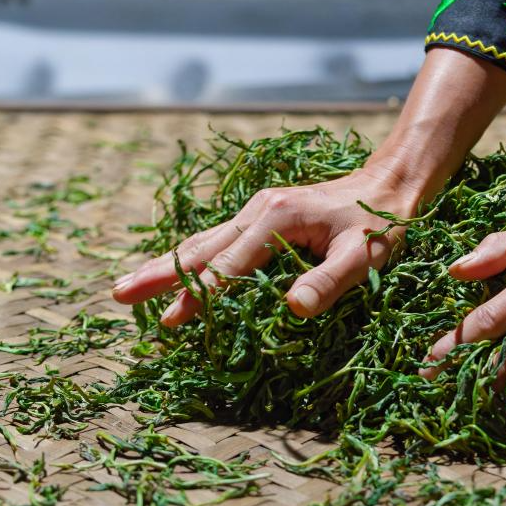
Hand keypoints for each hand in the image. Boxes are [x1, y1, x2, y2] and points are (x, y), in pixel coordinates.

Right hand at [112, 168, 415, 325]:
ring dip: (166, 267)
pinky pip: (217, 242)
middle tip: (117, 296)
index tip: (173, 322)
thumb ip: (330, 282)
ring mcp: (255, 211)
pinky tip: (174, 278)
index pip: (230, 265)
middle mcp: (257, 210)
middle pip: (200, 249)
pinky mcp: (260, 218)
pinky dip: (190, 261)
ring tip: (128, 290)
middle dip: (159, 275)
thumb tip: (292, 309)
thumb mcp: (363, 256)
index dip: (203, 296)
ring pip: (202, 244)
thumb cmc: (379, 224)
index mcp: (276, 218)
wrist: (387, 184)